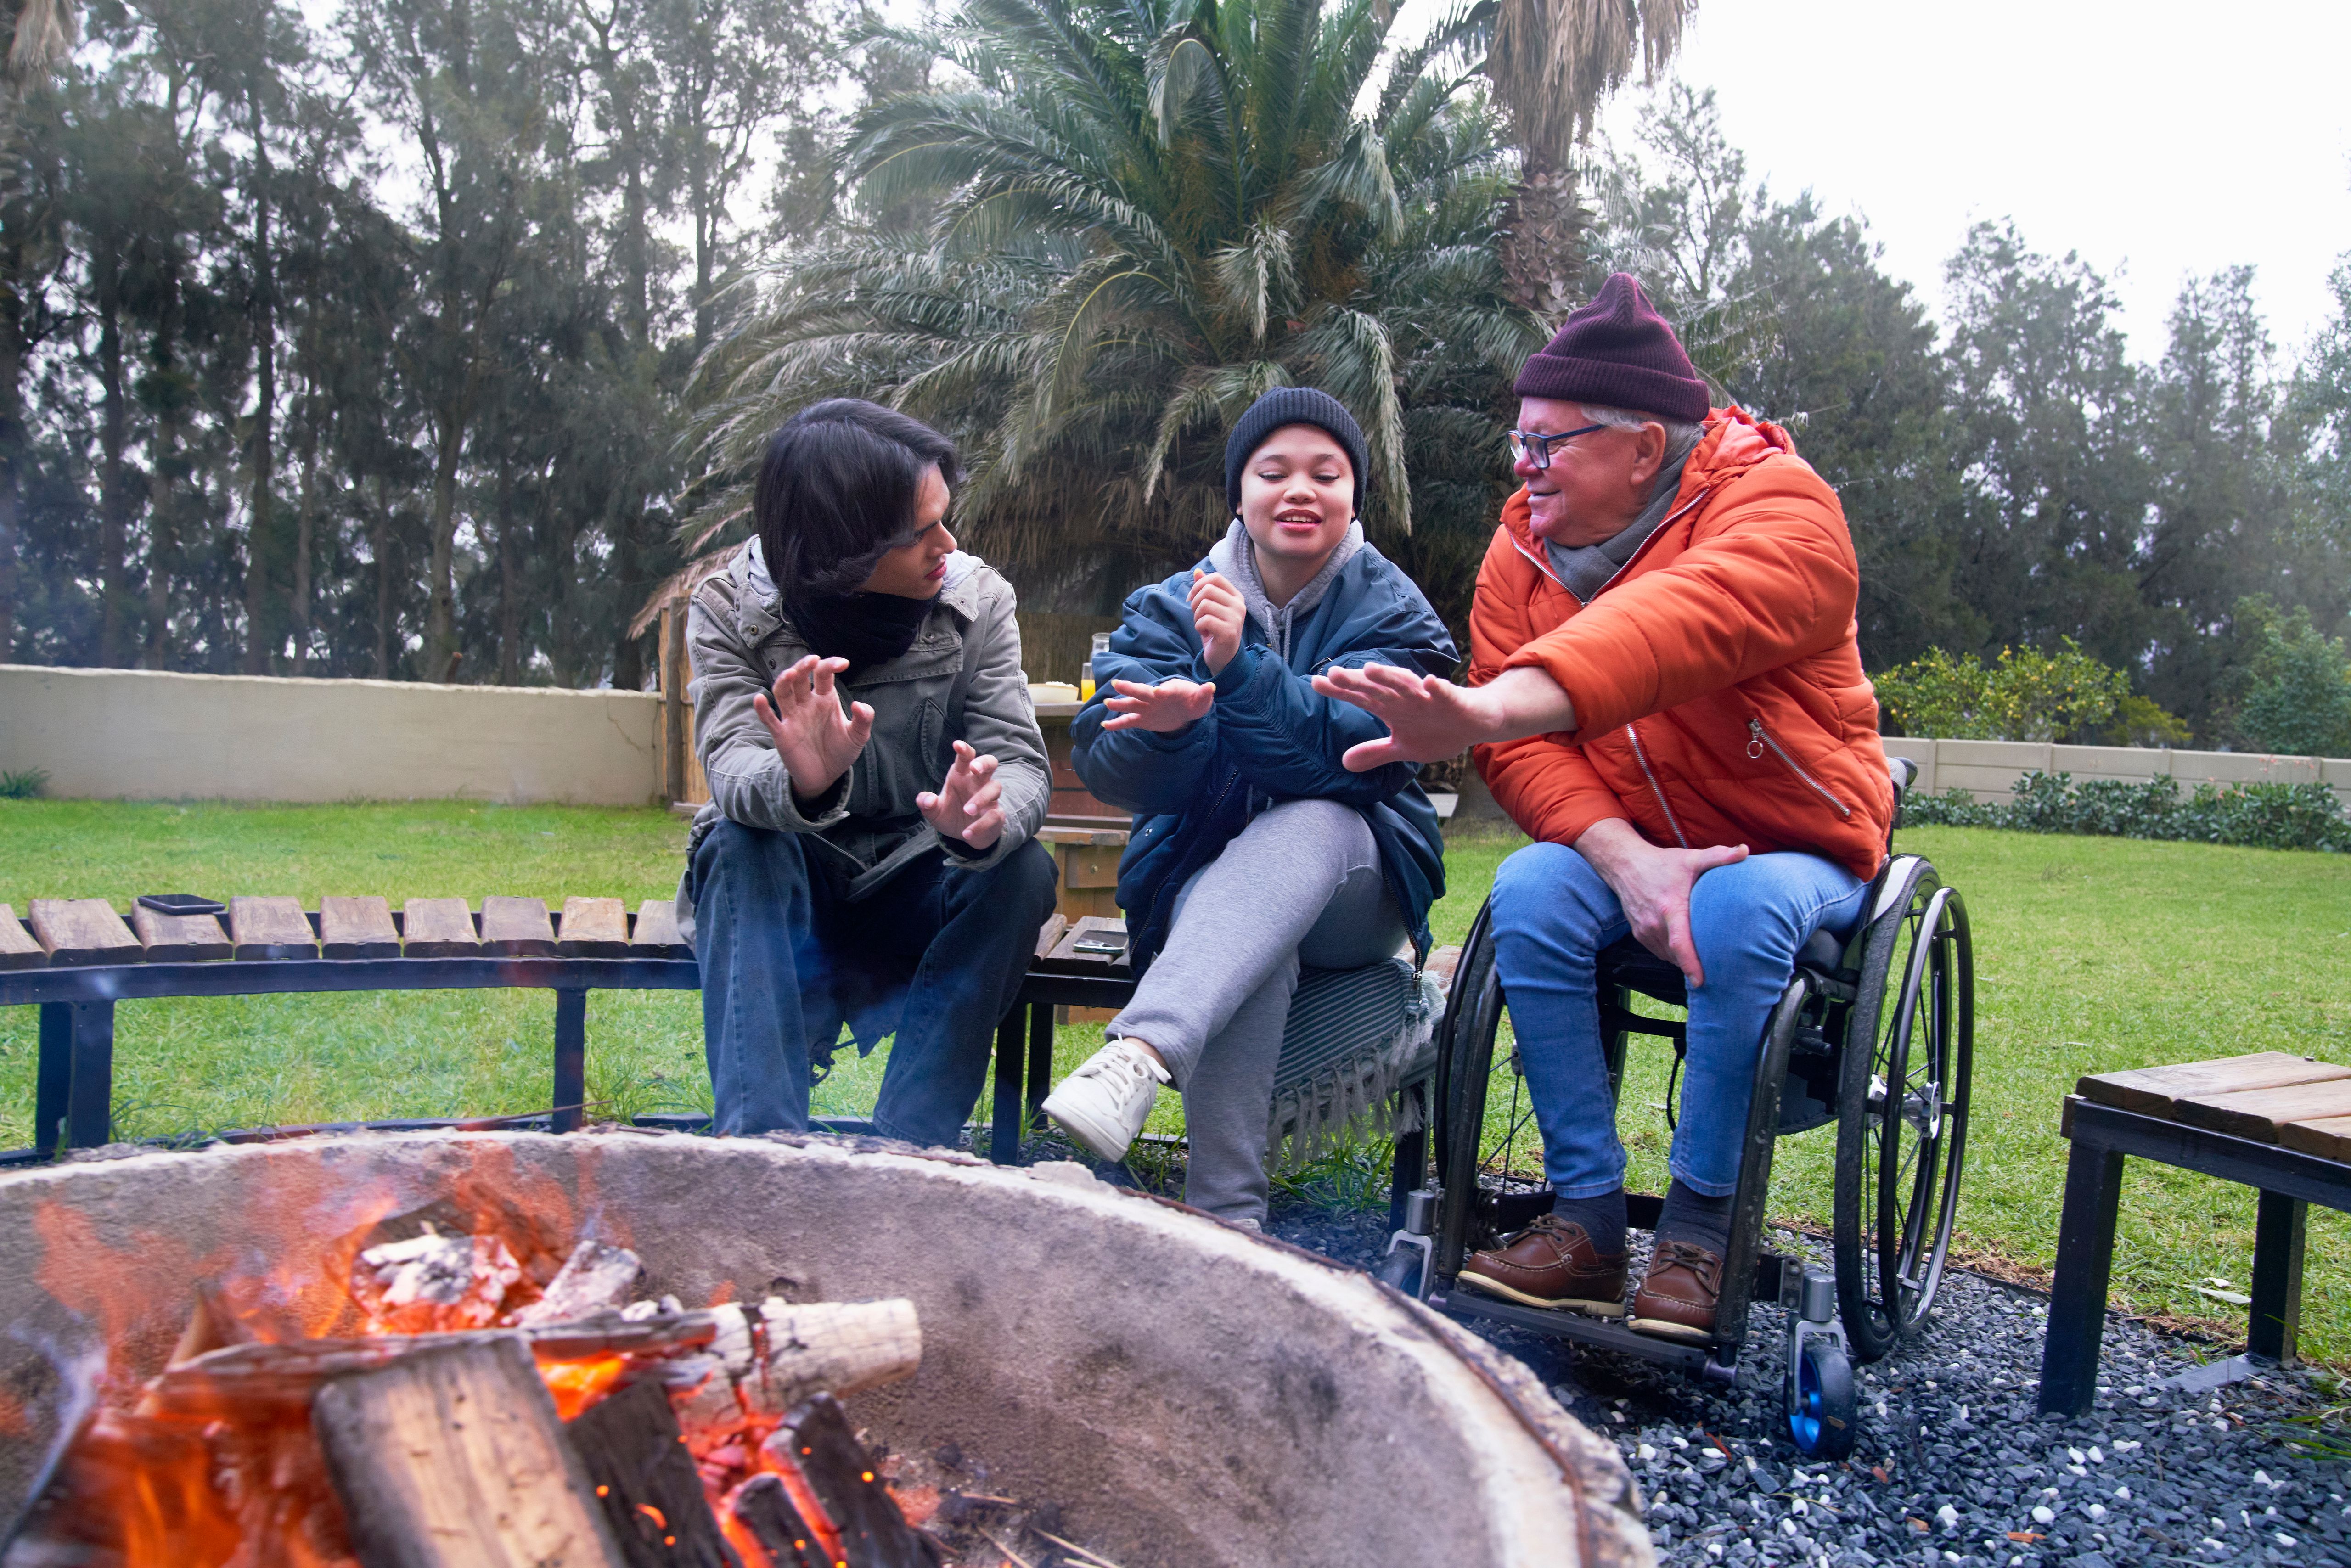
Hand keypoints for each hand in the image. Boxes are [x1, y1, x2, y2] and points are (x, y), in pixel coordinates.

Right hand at [754, 655, 873, 801]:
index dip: (830, 664)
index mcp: (826, 698)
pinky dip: (762, 709)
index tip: (843, 663)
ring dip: (784, 681)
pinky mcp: (782, 733)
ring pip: (783, 692)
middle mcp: (807, 703)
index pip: (823, 674)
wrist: (826, 777)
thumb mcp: (858, 737)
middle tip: (812, 660)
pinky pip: (769, 719)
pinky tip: (759, 698)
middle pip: (800, 677)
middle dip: (804, 666)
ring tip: (790, 674)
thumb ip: (863, 719)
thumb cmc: (841, 751)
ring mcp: (793, 717)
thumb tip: (860, 704)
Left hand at [918, 740, 1004, 849]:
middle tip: (975, 768)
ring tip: (967, 811)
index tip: (957, 745)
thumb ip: (927, 804)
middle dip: (984, 763)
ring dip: (981, 798)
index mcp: (961, 775)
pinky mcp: (996, 814)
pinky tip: (967, 833)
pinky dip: (980, 825)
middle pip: (990, 763)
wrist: (965, 835)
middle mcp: (977, 782)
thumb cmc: (950, 814)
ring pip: (994, 787)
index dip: (964, 750)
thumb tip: (926, 800)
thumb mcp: (934, 811)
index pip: (965, 758)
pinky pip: (994, 815)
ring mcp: (990, 797)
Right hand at [1100, 677, 1214, 732]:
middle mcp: (1156, 696)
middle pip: (1142, 692)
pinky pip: (1129, 721)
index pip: (1167, 689)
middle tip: (1118, 684)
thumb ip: (1204, 693)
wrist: (1185, 709)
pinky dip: (1117, 724)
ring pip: (1132, 704)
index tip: (1157, 692)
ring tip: (1107, 703)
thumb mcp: (1202, 699)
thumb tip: (1210, 687)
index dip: (1163, 691)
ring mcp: (1147, 707)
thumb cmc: (1193, 701)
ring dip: (1120, 704)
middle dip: (1131, 689)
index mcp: (1171, 689)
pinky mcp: (1143, 719)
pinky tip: (1105, 726)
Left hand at [1190, 569, 1246, 674]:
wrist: (1224, 657)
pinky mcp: (1229, 631)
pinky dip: (1199, 627)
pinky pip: (1205, 620)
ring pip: (1205, 604)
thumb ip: (1205, 589)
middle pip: (1208, 589)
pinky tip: (1205, 634)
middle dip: (1195, 602)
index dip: (1198, 585)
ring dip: (1196, 617)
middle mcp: (1239, 605)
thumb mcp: (1210, 607)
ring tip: (1202, 626)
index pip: (1215, 577)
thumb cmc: (1215, 630)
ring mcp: (1236, 618)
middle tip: (1198, 616)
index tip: (1193, 598)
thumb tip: (1197, 571)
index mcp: (1236, 596)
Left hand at [1313, 663, 1576, 769]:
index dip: (1340, 690)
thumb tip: (1343, 763)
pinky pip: (1445, 693)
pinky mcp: (1453, 700)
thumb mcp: (1402, 747)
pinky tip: (1428, 683)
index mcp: (1392, 707)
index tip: (1315, 683)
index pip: (1360, 697)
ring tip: (1372, 669)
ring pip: (1407, 686)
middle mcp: (1406, 698)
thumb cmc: (1437, 730)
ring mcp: (1428, 698)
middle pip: (1378, 688)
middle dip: (1358, 681)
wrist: (1477, 723)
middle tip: (1334, 673)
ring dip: (1391, 677)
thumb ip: (1374, 752)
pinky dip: (1437, 689)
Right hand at [1573, 818, 1747, 986]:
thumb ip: (1719, 856)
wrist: (1625, 865)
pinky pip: (1659, 951)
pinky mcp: (1639, 934)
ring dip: (1683, 960)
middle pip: (1676, 955)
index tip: (1701, 981)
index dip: (1691, 965)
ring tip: (1703, 961)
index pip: (1680, 943)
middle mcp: (1654, 923)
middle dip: (1694, 965)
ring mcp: (1644, 931)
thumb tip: (1745, 851)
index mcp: (1670, 908)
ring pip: (1668, 955)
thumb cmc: (1661, 863)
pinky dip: (1672, 954)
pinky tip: (1685, 949)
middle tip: (1716, 971)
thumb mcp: (1691, 858)